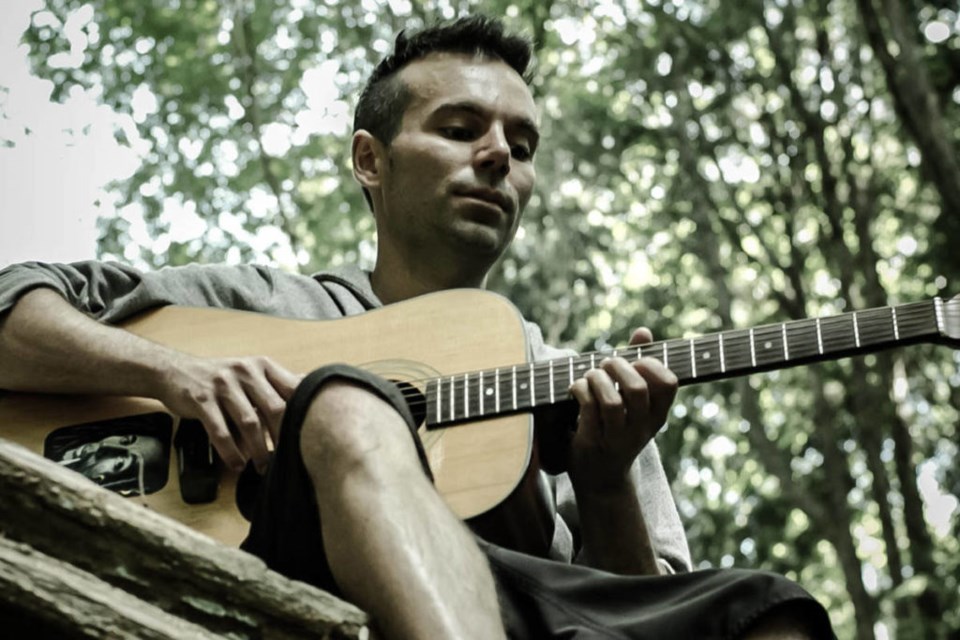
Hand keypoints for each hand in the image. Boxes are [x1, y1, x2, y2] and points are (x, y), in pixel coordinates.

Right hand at [156, 353, 301, 471]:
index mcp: (262, 366)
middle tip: (288, 459)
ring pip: (249, 423)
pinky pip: (220, 431)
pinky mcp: (201, 399)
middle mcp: (245, 371)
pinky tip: (237, 465)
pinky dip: (231, 452)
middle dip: (283, 438)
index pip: (292, 390)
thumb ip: (278, 386)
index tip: (308, 438)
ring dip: (258, 450)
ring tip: (263, 468)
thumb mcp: (251, 374)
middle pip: (275, 408)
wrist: (174, 370)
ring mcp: (222, 385)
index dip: (302, 415)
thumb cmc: (220, 379)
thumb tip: (314, 397)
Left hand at [567, 327, 676, 491]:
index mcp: (656, 415)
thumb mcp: (633, 402)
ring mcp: (617, 438)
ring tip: (590, 377)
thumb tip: (644, 332)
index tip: (635, 361)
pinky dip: (580, 391)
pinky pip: (588, 410)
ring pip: (612, 400)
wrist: (601, 479)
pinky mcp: (593, 443)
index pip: (669, 384)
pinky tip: (576, 389)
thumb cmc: (616, 429)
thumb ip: (638, 365)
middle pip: (638, 389)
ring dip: (596, 379)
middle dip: (618, 366)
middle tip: (605, 365)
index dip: (651, 364)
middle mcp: (641, 428)